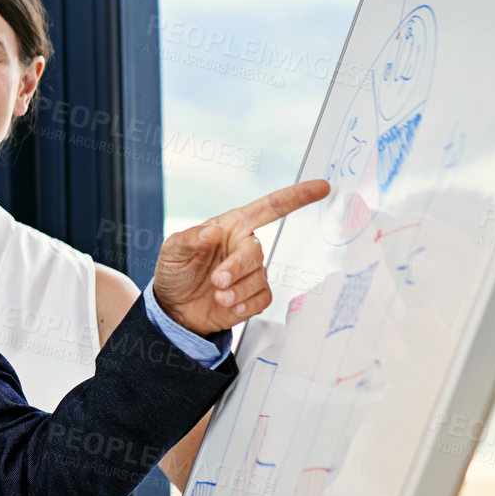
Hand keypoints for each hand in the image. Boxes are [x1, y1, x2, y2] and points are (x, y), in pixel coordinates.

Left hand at [151, 179, 329, 335]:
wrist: (174, 308)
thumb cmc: (174, 271)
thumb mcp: (172, 251)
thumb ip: (190, 239)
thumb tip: (213, 231)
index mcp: (231, 227)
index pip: (268, 208)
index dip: (296, 197)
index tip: (321, 187)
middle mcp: (245, 247)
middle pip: (256, 253)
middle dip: (237, 267)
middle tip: (217, 280)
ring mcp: (251, 273)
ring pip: (259, 279)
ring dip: (237, 290)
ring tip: (217, 296)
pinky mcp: (253, 297)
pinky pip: (263, 299)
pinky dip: (245, 305)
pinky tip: (228, 307)